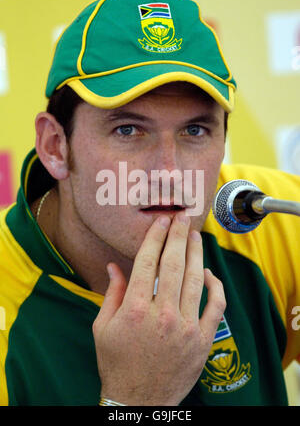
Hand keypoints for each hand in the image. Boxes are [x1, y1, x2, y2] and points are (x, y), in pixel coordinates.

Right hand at [92, 212, 225, 405]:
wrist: (139, 400)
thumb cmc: (116, 363)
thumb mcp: (103, 328)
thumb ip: (111, 294)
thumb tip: (114, 266)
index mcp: (135, 310)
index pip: (146, 263)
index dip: (155, 238)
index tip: (161, 221)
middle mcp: (162, 315)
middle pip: (173, 265)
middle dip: (178, 236)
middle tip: (182, 217)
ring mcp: (185, 327)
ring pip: (194, 280)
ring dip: (196, 254)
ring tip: (195, 235)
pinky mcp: (202, 340)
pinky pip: (214, 307)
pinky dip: (215, 287)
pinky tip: (208, 272)